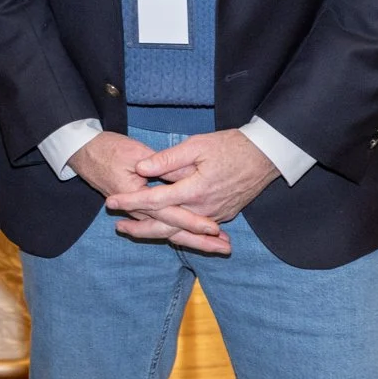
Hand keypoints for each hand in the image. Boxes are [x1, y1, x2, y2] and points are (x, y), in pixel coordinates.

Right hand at [68, 132, 229, 254]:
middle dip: (199, 241)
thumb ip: (158, 164)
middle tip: (225, 249)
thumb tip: (179, 176)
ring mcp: (139, 212)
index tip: (213, 228)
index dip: (191, 220)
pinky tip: (196, 238)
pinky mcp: (140, 210)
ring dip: (194, 240)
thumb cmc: (108, 149)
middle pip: (171, 231)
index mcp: (136, 196)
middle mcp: (138, 210)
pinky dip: (180, 233)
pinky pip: (162, 227)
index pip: (169, 213)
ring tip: (219, 249)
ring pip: (168, 232)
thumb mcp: (133, 152)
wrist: (84, 152)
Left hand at [105, 128, 280, 231]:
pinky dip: (176, 232)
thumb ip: (168, 159)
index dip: (131, 201)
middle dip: (139, 227)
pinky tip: (162, 230)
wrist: (265, 157)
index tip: (111, 201)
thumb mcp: (197, 146)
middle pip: (165, 226)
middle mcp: (203, 209)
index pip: (155, 200)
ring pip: (179, 231)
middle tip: (117, 226)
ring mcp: (214, 215)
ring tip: (133, 230)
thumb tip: (141, 168)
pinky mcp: (222, 216)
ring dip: (155, 232)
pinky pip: (194, 230)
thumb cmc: (231, 146)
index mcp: (195, 190)